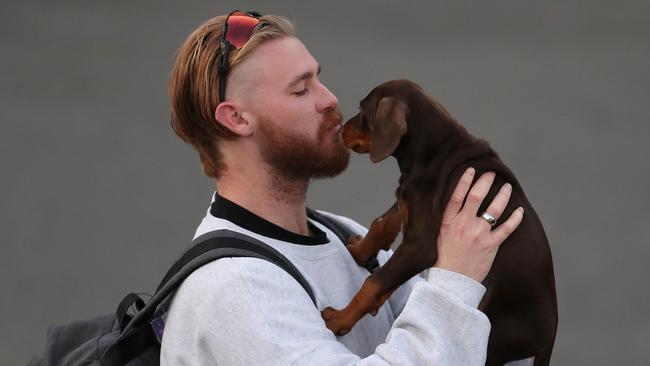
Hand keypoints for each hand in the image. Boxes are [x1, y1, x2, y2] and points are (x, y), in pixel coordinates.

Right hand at [434, 168, 523, 282]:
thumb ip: (449, 219)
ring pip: (494, 209)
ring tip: (506, 187)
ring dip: (502, 195)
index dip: (465, 181)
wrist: (452, 280)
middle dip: (485, 182)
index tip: (471, 170)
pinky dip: (515, 219)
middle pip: (477, 197)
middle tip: (491, 174)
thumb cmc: (445, 258)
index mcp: (448, 222)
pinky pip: (507, 228)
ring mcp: (478, 234)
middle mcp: (464, 225)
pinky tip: (520, 211)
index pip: (457, 196)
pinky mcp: (490, 245)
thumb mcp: (440, 235)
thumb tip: (458, 204)